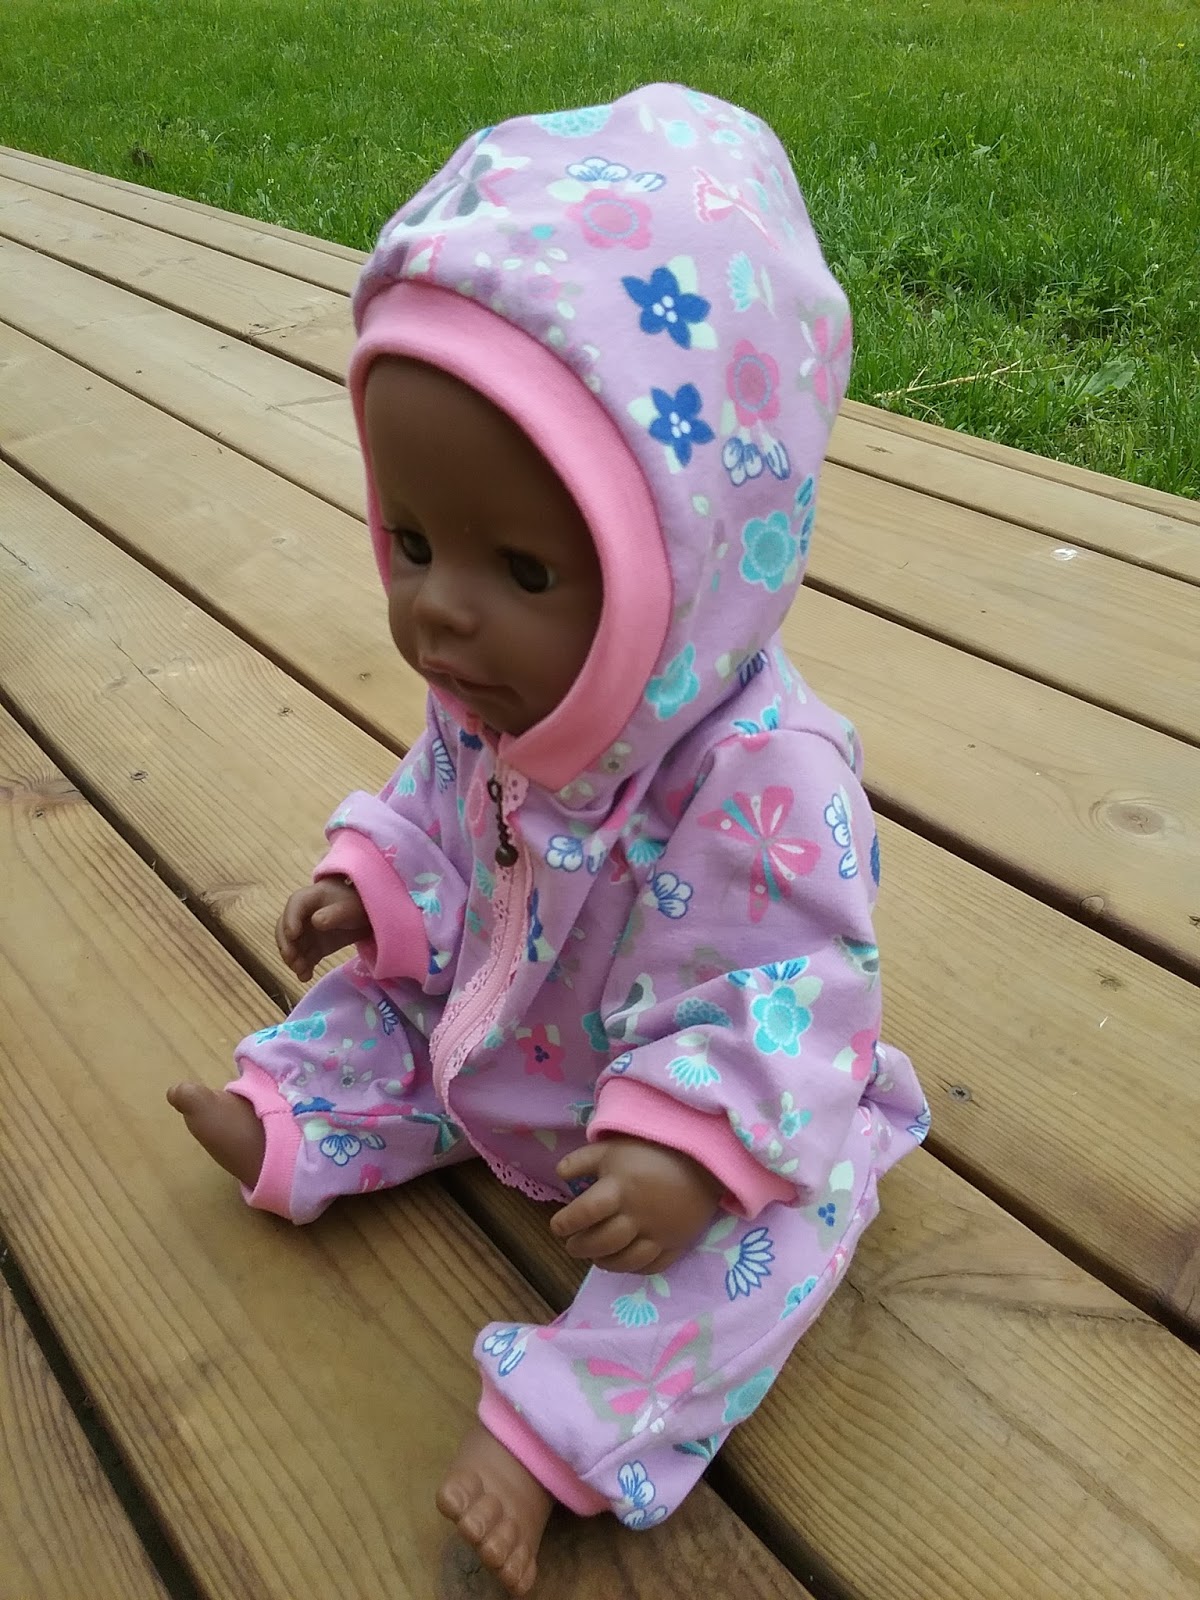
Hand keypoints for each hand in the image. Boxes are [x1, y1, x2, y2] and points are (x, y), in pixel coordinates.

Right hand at [276, 879, 369, 981]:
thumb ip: (333, 914)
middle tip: (292, 959)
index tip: (292, 935)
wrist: (364, 914)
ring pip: (291, 946)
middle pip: (285, 928)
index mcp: (308, 898)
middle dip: (286, 944)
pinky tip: (306, 976)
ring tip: (301, 971)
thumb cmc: (355, 904)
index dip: (291, 920)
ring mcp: (305, 933)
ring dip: (293, 959)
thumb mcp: (349, 907)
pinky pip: (303, 957)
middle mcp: (300, 916)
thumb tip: (316, 922)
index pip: (294, 906)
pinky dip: (303, 967)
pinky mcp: (312, 947)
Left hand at [552, 1135, 722, 1274]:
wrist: (702, 1156)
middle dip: (580, 1247)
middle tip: (572, 1245)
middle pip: (602, 1242)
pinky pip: (653, 1266)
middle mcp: (637, 1215)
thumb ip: (582, 1160)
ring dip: (605, 1263)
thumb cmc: (652, 1149)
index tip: (557, 1227)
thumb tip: (559, 1175)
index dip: (565, 1223)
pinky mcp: (677, 1243)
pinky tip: (625, 1261)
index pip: (584, 1213)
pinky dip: (635, 1269)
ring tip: (595, 1256)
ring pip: (626, 1261)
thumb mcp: (612, 1147)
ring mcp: (659, 1233)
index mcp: (619, 1188)